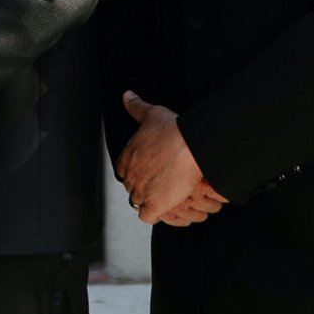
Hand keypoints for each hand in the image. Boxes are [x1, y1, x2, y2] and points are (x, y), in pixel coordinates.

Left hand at [118, 92, 226, 227]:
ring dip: (148, 200)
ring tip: (164, 195)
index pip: (123, 170)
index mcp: (127, 157)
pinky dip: (154, 215)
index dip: (136, 170)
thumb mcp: (151, 113)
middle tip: (160, 181)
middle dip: (143, 185)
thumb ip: (136, 106)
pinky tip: (165, 207)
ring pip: (137, 202)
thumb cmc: (173, 129)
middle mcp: (130, 176)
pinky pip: (147, 217)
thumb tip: (127, 96)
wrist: (190, 146)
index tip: (149, 168)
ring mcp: (141, 192)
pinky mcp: (155, 205)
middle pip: (131, 186)